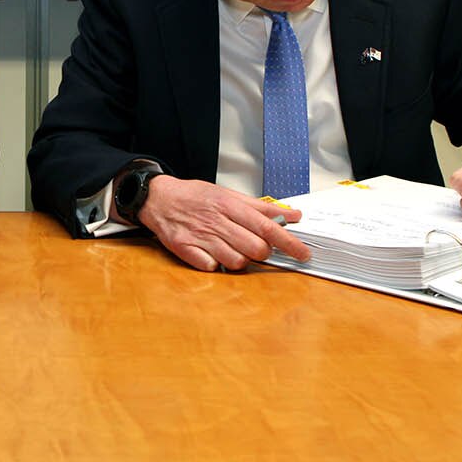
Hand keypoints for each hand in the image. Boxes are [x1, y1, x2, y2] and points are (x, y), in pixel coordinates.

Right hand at [134, 176, 311, 271]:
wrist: (158, 198)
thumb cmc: (196, 197)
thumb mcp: (229, 194)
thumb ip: (262, 207)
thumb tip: (293, 215)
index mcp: (229, 205)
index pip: (268, 227)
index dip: (289, 243)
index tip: (303, 253)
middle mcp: (216, 221)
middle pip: (255, 248)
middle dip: (262, 253)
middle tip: (256, 247)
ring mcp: (200, 236)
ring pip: (236, 261)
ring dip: (240, 259)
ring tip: (231, 248)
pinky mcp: (185, 249)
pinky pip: (212, 267)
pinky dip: (216, 264)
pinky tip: (212, 253)